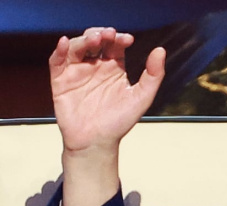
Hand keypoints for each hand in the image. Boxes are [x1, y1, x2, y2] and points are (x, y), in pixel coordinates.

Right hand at [49, 27, 164, 205]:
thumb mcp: (142, 97)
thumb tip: (161, 50)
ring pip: (78, 47)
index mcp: (114, 68)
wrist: (97, 142)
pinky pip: (57, 60)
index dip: (119, 38)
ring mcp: (77, 72)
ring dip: (84, 39)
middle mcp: (95, 67)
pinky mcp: (61, 80)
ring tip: (95, 39)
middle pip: (95, 41)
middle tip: (109, 35)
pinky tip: (67, 43)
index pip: (115, 45)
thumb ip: (153, 75)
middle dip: (101, 34)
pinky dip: (60, 50)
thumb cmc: (119, 122)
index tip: (127, 39)